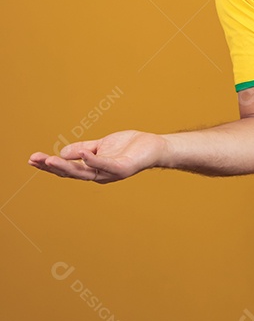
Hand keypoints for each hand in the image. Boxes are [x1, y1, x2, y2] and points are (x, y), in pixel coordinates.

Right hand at [28, 130, 166, 183]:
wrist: (154, 146)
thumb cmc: (129, 146)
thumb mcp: (101, 145)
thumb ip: (83, 149)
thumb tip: (62, 152)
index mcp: (93, 169)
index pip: (68, 168)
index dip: (50, 165)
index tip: (32, 159)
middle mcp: (100, 175)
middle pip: (72, 173)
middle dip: (52, 167)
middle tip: (35, 160)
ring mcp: (111, 173)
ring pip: (85, 172)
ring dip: (67, 166)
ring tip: (50, 160)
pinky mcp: (123, 168)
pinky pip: (106, 165)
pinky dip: (94, 160)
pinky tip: (84, 154)